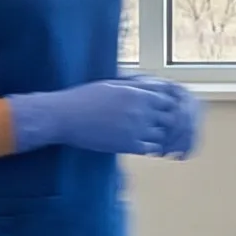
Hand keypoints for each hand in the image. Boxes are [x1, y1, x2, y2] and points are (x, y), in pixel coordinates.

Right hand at [9, 80, 192, 157]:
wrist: (65, 116)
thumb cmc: (84, 98)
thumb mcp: (113, 86)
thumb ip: (134, 88)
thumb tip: (148, 87)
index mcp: (138, 93)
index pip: (168, 100)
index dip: (167, 106)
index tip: (163, 111)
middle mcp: (142, 110)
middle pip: (169, 117)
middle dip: (167, 122)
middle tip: (163, 127)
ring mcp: (137, 128)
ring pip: (163, 134)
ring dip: (159, 136)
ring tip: (152, 138)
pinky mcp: (129, 145)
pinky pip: (151, 148)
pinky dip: (151, 148)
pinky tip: (143, 146)